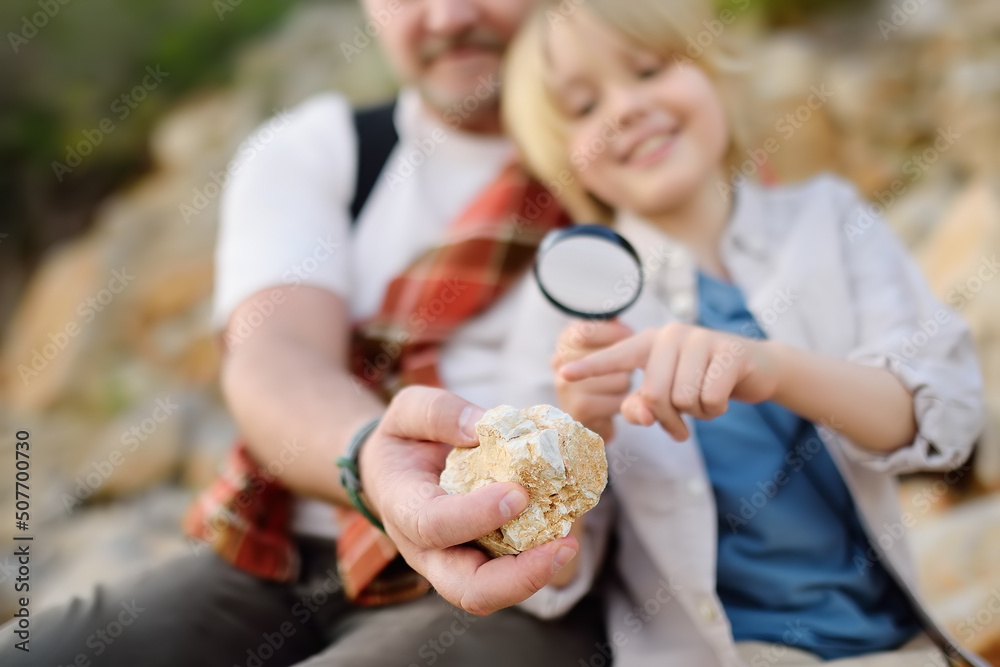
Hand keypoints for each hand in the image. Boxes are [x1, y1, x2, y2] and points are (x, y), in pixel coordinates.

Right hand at [358, 386, 578, 615]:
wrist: (394, 472)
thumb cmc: (402, 440)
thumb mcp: (406, 410)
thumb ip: (437, 413)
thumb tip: (480, 427)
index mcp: (403, 508)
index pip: (433, 525)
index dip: (474, 515)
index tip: (517, 493)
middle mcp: (426, 549)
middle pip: (468, 590)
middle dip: (519, 578)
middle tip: (563, 544)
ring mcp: (454, 560)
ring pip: (494, 592)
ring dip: (537, 572)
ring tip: (570, 539)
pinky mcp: (479, 558)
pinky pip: (508, 571)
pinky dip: (539, 556)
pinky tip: (564, 525)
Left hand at [560, 322, 778, 440]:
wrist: (755, 369)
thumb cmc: (701, 382)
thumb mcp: (668, 395)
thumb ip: (643, 407)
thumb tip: (640, 415)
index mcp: (650, 343)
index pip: (616, 356)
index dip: (590, 367)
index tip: (563, 373)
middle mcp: (672, 335)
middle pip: (653, 394)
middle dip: (667, 419)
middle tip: (679, 428)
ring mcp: (702, 340)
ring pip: (683, 399)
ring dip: (695, 414)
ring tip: (704, 402)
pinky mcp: (730, 353)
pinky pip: (710, 399)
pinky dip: (716, 410)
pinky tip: (723, 396)